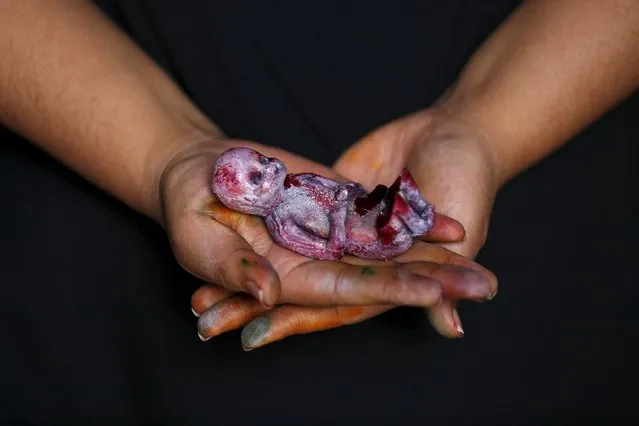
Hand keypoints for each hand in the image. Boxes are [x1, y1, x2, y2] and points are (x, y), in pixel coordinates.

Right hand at [159, 134, 495, 346]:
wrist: (196, 170)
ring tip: (477, 256)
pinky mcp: (333, 200)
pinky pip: (376, 211)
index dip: (386, 290)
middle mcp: (315, 257)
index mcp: (285, 276)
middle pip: (378, 272)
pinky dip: (410, 216)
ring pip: (385, 245)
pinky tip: (448, 225)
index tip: (431, 295)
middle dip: (428, 279)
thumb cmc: (186, 209)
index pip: (343, 288)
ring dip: (430, 252)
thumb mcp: (198, 239)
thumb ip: (231, 267)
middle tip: (480, 286)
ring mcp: (328, 228)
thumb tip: (266, 294)